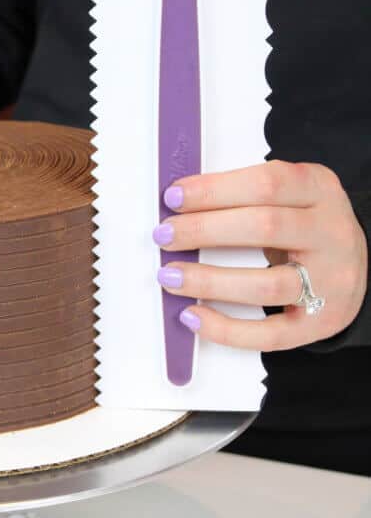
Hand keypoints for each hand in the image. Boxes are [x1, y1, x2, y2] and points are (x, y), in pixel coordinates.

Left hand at [154, 160, 367, 350]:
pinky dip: (226, 328)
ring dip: (209, 280)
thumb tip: (181, 204)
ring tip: (171, 277)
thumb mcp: (290, 194)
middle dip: (204, 230)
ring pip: (266, 284)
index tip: (174, 197)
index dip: (215, 190)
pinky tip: (194, 316)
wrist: (355, 265)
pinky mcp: (320, 322)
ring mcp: (330, 281)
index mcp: (320, 190)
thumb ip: (245, 194)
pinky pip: (270, 333)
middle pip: (264, 228)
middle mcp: (331, 234)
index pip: (267, 184)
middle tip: (165, 235)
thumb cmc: (307, 225)